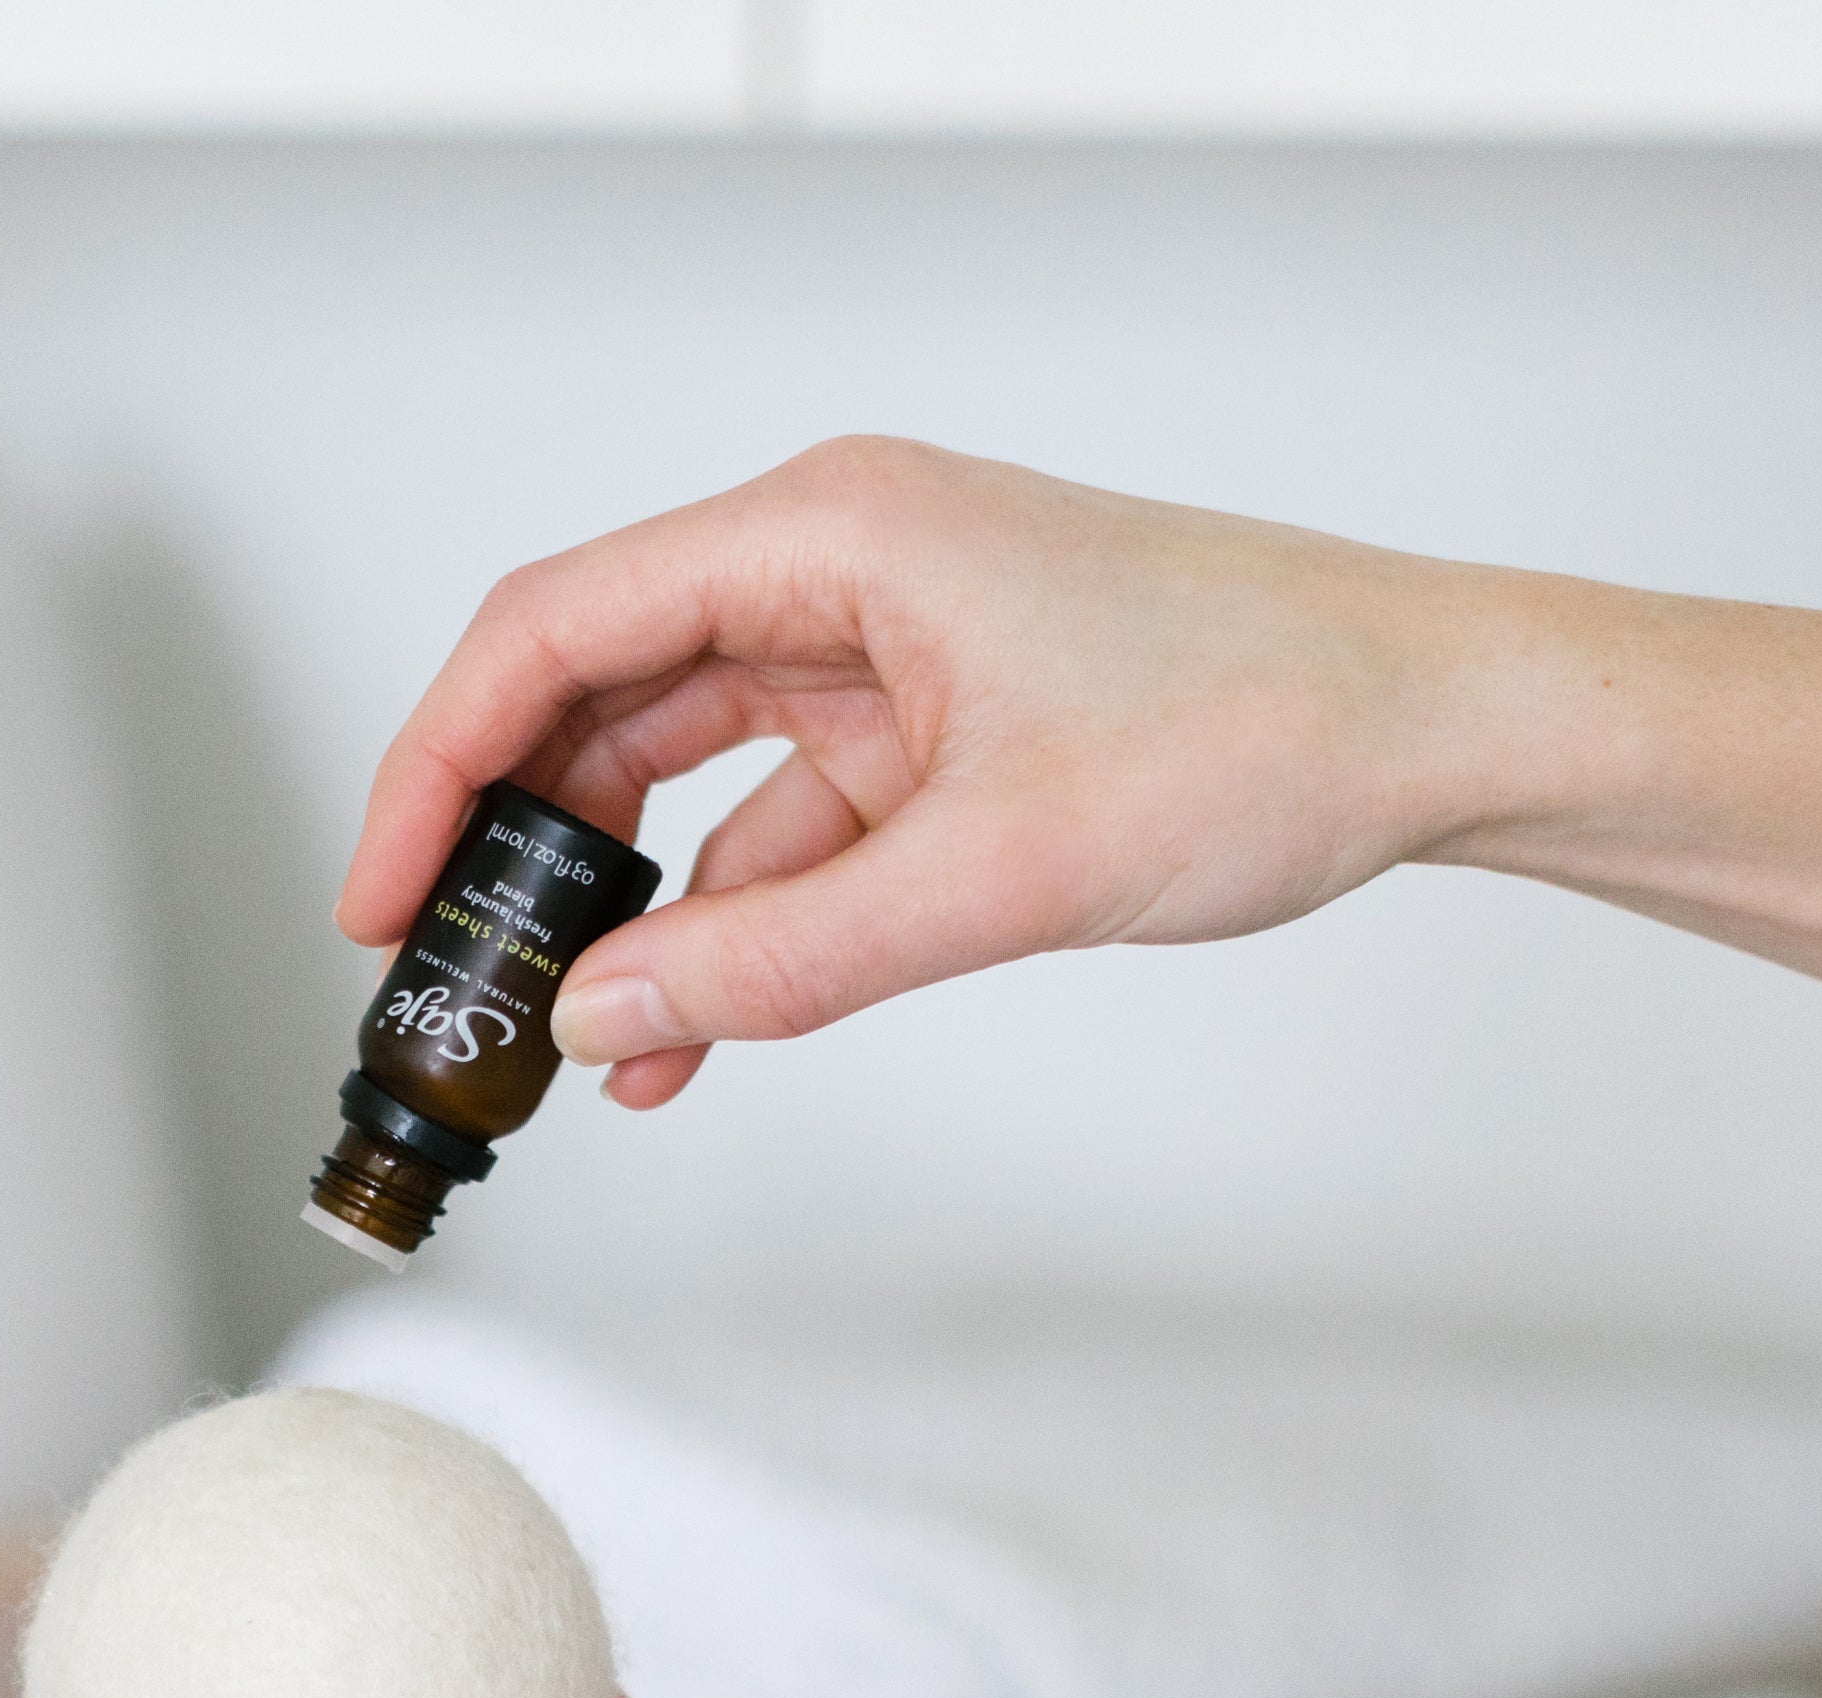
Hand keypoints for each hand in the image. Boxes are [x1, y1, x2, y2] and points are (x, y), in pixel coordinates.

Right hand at [338, 437, 1489, 1110]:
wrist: (1439, 724)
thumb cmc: (1264, 721)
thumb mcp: (996, 868)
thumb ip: (779, 958)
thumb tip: (604, 1021)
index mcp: (830, 531)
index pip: (557, 629)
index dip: (439, 763)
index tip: (382, 894)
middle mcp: (835, 568)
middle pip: (596, 697)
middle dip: (508, 844)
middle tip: (437, 974)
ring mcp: (880, 650)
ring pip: (679, 775)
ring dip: (619, 910)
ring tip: (560, 1042)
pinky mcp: (929, 731)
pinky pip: (775, 833)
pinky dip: (724, 930)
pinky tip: (683, 1039)